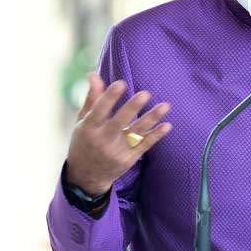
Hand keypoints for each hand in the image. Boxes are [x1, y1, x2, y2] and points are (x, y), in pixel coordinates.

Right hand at [65, 72, 171, 195]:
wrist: (86, 176)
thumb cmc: (84, 142)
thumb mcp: (82, 122)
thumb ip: (92, 98)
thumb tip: (93, 74)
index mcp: (89, 128)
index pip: (99, 111)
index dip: (109, 97)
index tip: (121, 83)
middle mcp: (103, 140)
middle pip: (119, 122)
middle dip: (132, 108)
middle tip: (145, 93)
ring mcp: (117, 151)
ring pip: (136, 133)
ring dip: (152, 119)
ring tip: (166, 106)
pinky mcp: (129, 160)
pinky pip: (144, 146)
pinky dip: (156, 135)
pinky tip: (167, 125)